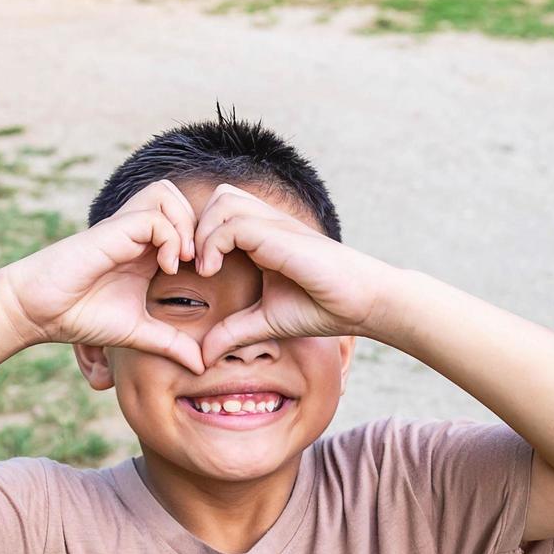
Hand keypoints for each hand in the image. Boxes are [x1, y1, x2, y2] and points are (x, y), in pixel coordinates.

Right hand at [0, 179, 206, 373]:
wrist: (40, 311)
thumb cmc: (82, 317)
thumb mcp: (139, 333)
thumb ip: (171, 344)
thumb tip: (202, 365)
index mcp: (148, 252)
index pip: (188, 223)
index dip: (206, 242)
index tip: (209, 276)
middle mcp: (138, 235)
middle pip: (181, 199)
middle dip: (200, 228)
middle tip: (201, 266)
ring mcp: (125, 230)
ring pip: (168, 196)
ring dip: (185, 227)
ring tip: (182, 263)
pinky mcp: (112, 232)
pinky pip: (153, 216)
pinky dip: (169, 238)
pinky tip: (165, 267)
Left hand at [190, 184, 400, 367]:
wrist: (362, 303)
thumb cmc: (322, 308)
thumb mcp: (266, 322)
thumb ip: (233, 331)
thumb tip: (202, 356)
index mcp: (264, 238)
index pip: (221, 216)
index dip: (200, 237)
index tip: (193, 273)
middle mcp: (268, 223)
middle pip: (219, 197)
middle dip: (197, 226)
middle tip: (191, 265)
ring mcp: (275, 225)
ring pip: (222, 201)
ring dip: (202, 233)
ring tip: (204, 269)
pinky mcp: (280, 235)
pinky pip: (232, 224)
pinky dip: (213, 243)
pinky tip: (213, 271)